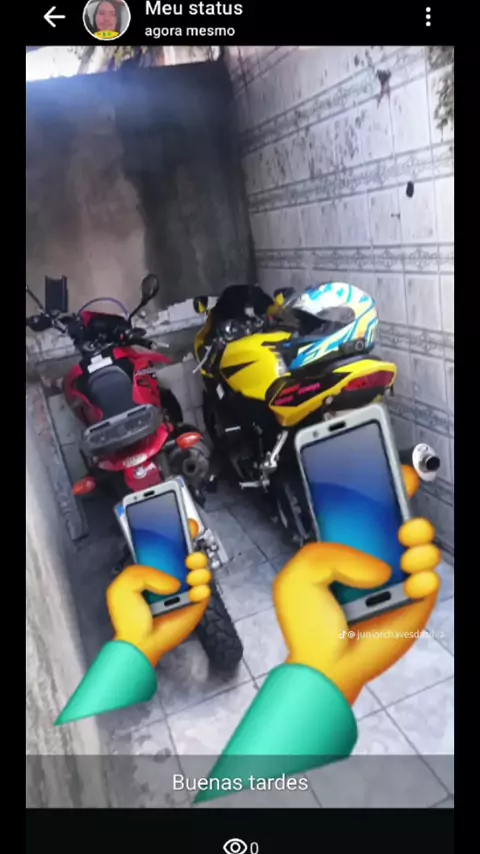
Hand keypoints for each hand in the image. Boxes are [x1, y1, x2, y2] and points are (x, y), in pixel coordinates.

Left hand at [106, 520, 211, 667]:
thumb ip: (143, 570)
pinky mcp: (195, 605)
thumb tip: (172, 580)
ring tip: (190, 574)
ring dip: (200, 568)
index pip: (170, 546)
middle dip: (193, 549)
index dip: (179, 534)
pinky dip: (203, 588)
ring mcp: (185, 591)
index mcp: (155, 570)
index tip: (185, 525)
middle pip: (190, 554)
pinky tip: (193, 591)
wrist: (138, 643)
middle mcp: (172, 578)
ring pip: (202, 570)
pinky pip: (206, 591)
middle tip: (188, 555)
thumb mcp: (124, 585)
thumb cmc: (129, 618)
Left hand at [273, 465, 440, 704]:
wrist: (322, 666)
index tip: (392, 474)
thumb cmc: (309, 624)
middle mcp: (375, 560)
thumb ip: (330, 552)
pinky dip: (427, 577)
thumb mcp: (301, 573)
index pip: (369, 510)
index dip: (382, 490)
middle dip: (408, 510)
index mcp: (347, 548)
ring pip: (422, 549)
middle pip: (401, 523)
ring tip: (408, 552)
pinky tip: (413, 579)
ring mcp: (395, 582)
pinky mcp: (411, 605)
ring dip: (421, 544)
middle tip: (403, 517)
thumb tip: (378, 566)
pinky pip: (430, 583)